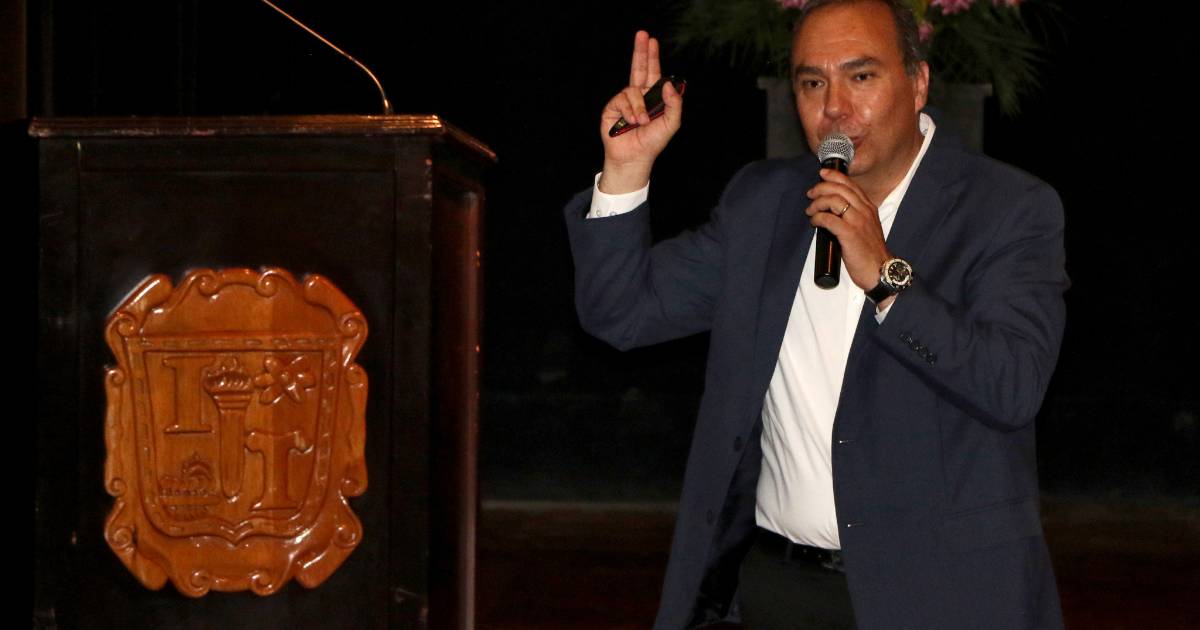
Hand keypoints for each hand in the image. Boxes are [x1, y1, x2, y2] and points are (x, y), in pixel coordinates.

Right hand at [597, 30, 682, 193]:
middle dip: (640, 51)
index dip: (651, 57)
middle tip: (642, 34)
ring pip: (632, 90)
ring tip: (642, 121)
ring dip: (639, 106)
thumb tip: (669, 84)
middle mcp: (638, 96)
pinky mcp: (612, 108)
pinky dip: (629, 110)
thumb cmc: (653, 142)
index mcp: (652, 97)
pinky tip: (632, 121)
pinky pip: (621, 99)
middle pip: (638, 68)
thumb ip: (674, 103)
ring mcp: (624, 101)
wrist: (634, 158)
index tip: (651, 40)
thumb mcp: (672, 123)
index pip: (653, 73)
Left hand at [805, 168, 891, 291]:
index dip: (835, 176)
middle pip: (840, 189)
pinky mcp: (850, 234)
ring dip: (817, 203)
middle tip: (811, 194)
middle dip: (822, 187)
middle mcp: (865, 211)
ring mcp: (858, 222)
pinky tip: (814, 222)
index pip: (851, 184)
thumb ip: (854, 214)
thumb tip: (833, 208)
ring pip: (834, 200)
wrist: (880, 269)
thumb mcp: (866, 226)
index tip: (822, 175)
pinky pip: (829, 219)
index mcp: (869, 207)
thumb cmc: (869, 251)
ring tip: (810, 210)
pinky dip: (818, 218)